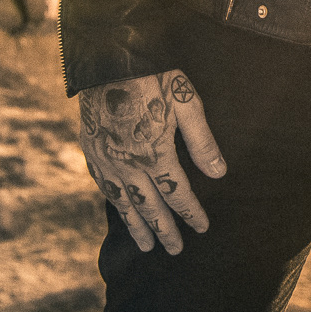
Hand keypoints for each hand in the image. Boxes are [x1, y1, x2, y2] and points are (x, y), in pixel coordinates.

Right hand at [77, 69, 226, 253]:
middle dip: (164, 229)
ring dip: (136, 224)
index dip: (191, 212)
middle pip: (149, 205)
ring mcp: (106, 159)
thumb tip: (220, 173)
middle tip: (175, 251)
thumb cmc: (156, 78)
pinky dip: (113, 203)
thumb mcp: (187, 104)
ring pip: (122, 202)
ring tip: (146, 246)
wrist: (110, 60)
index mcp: (154, 154)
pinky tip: (119, 209)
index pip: (177, 193)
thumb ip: (202, 141)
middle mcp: (127, 164)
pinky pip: (102, 186)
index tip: (202, 229)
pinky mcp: (91, 149)